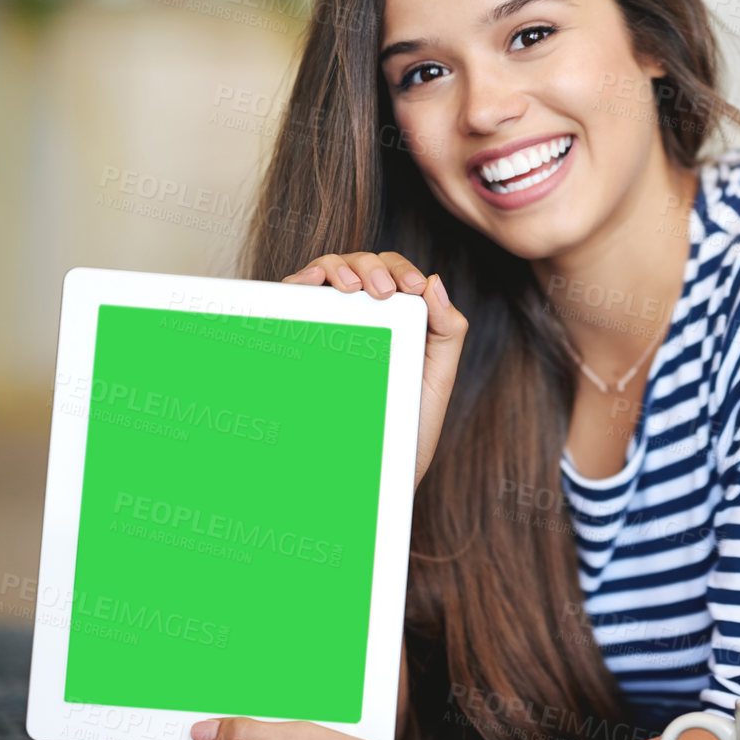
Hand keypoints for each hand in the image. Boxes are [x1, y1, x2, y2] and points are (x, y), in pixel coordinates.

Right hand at [282, 251, 468, 489]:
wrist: (368, 474)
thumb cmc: (405, 426)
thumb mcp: (436, 378)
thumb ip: (447, 332)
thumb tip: (435, 281)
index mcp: (396, 317)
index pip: (395, 274)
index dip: (402, 270)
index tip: (411, 289)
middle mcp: (361, 315)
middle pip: (361, 266)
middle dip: (373, 267)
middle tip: (383, 291)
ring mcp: (329, 324)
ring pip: (328, 273)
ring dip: (339, 268)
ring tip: (352, 288)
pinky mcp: (300, 338)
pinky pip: (293, 298)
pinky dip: (299, 281)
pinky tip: (308, 285)